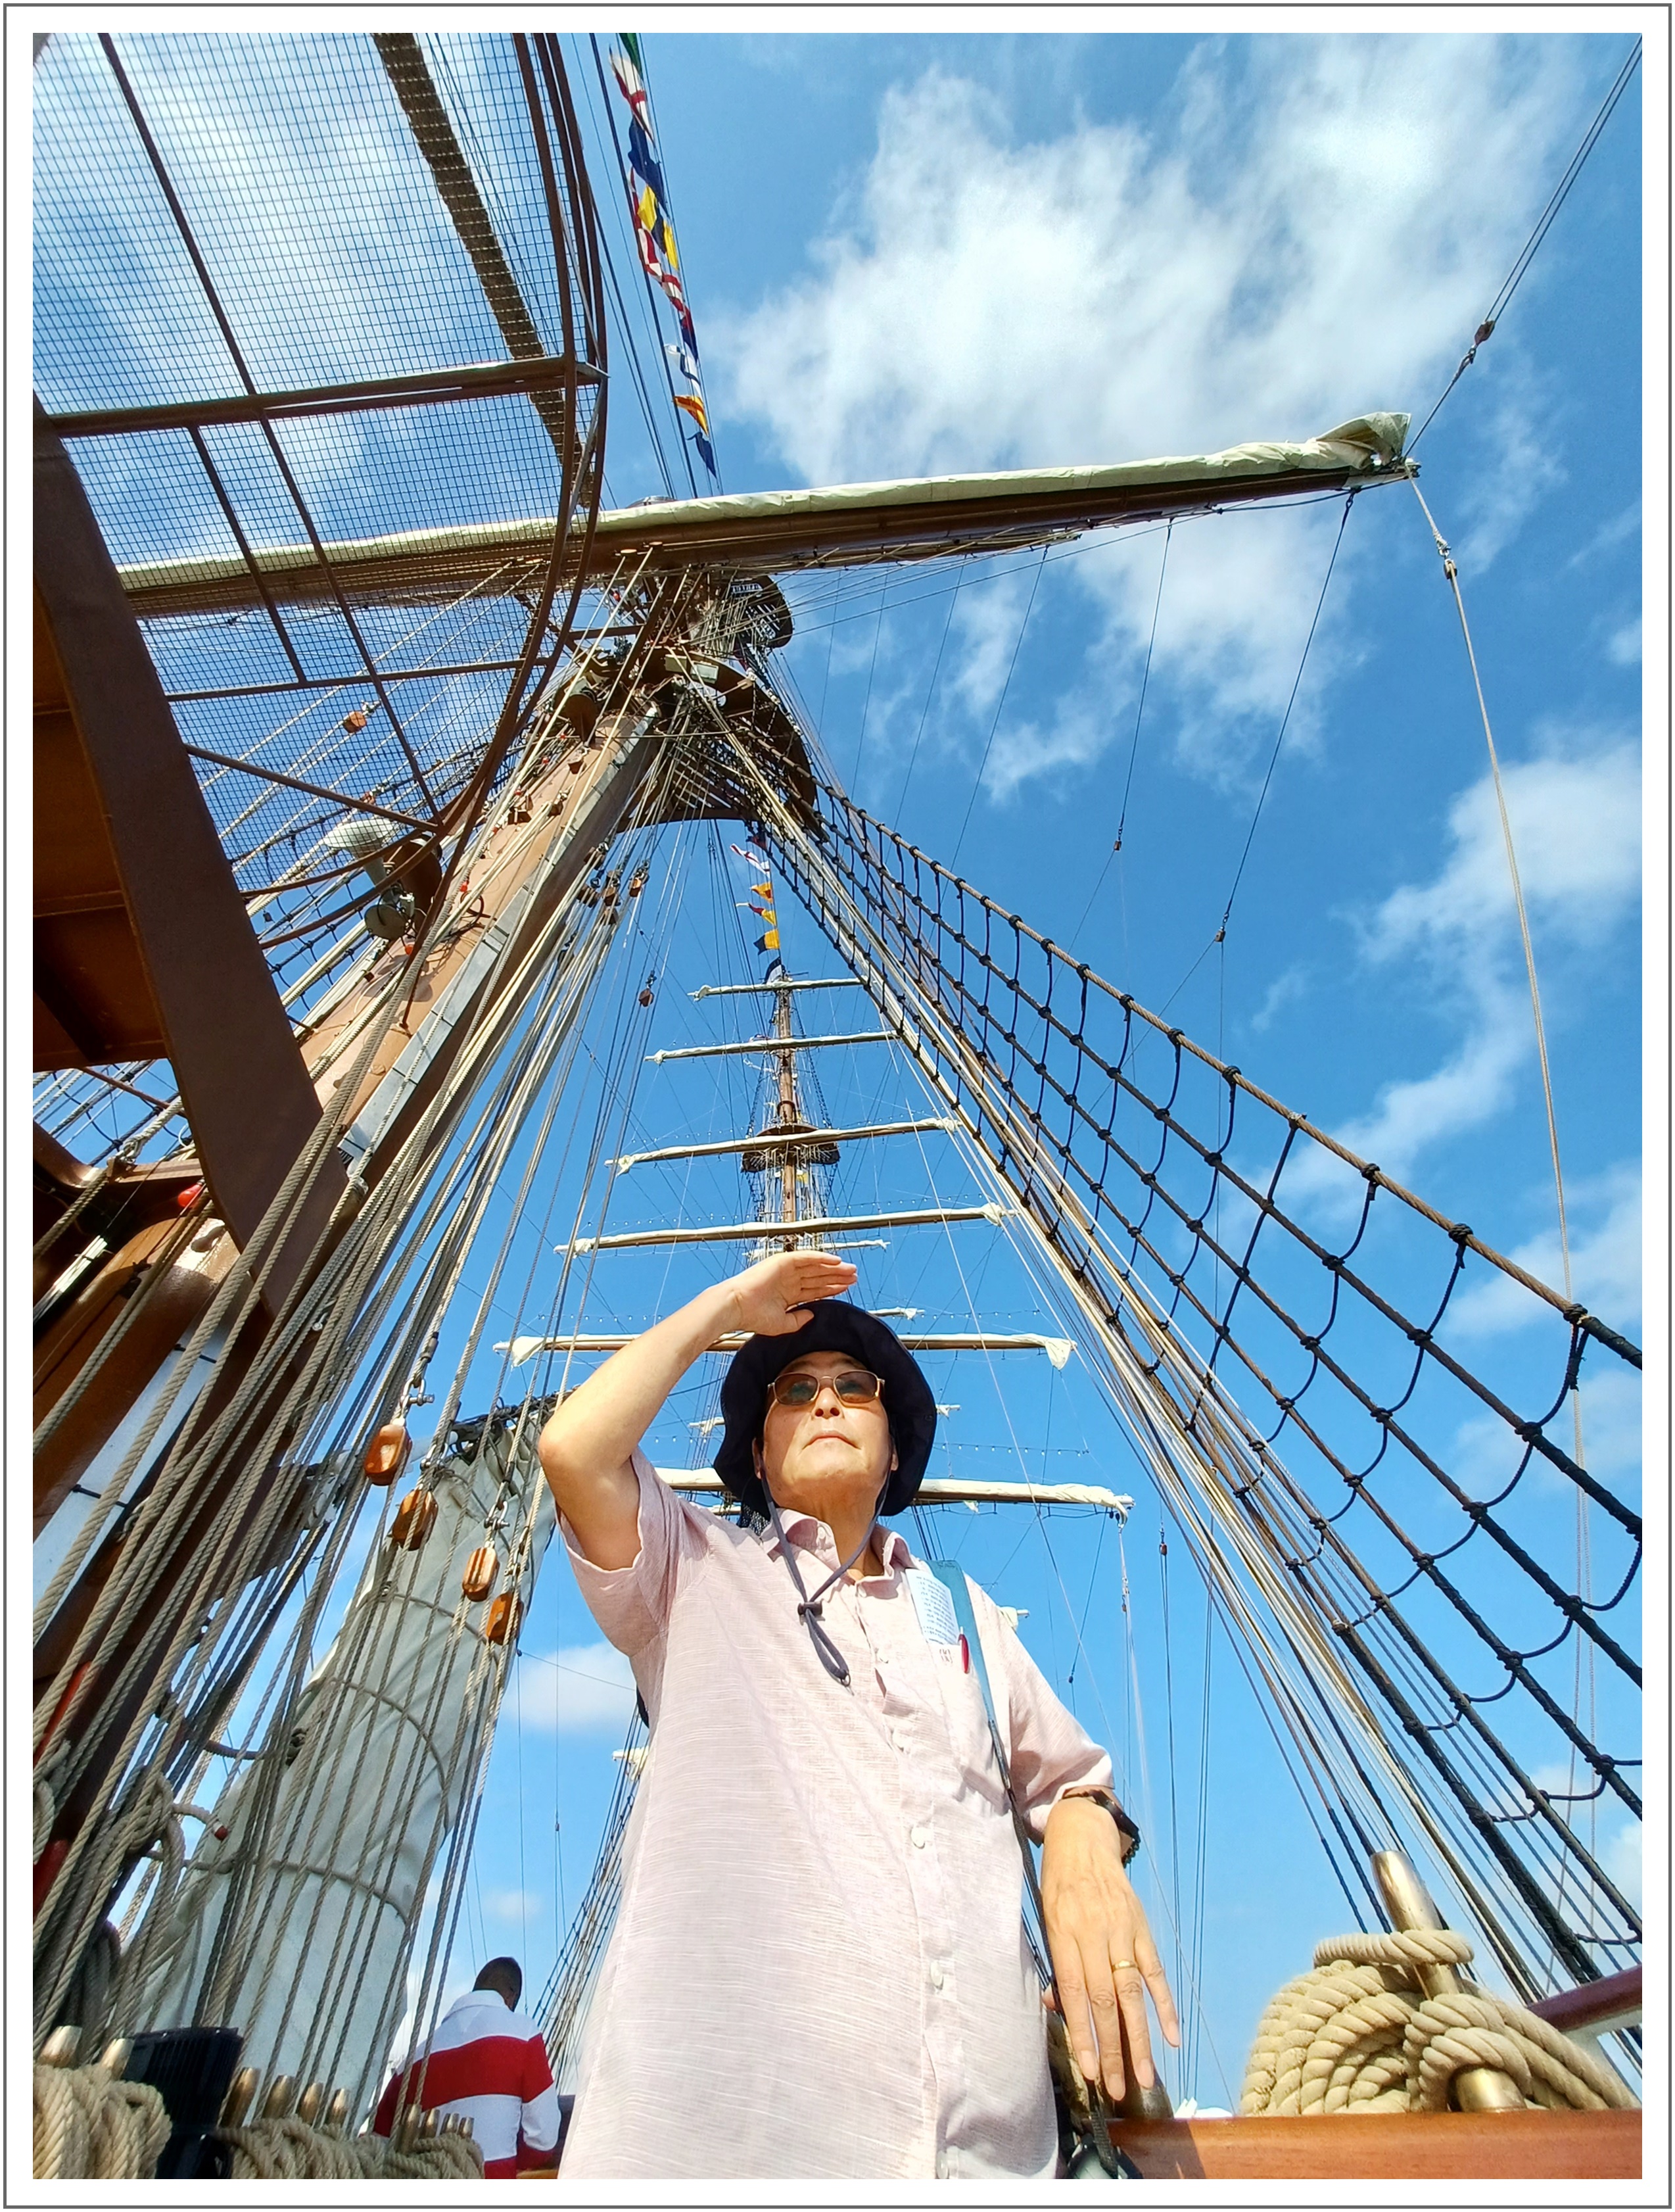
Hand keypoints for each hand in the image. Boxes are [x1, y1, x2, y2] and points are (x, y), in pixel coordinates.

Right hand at [721, 1250, 857, 1336]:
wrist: (737, 1308)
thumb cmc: (752, 1316)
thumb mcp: (782, 1324)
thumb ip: (799, 1320)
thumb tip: (812, 1315)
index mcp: (788, 1294)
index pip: (815, 1290)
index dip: (831, 1288)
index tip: (846, 1288)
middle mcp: (788, 1280)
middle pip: (818, 1277)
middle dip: (837, 1277)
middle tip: (854, 1276)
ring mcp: (786, 1269)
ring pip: (815, 1266)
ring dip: (833, 1267)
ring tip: (850, 1269)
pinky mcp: (782, 1261)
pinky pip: (806, 1257)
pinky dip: (821, 1257)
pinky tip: (836, 1261)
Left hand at [1040, 1795, 1178, 2101]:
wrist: (1082, 1840)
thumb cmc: (1057, 1887)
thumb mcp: (1046, 1919)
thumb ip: (1058, 1964)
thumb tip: (1061, 2007)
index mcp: (1065, 1934)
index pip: (1076, 1993)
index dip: (1083, 2035)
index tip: (1090, 2071)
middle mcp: (1096, 1934)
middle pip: (1106, 2000)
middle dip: (1113, 2049)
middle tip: (1118, 2089)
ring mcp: (1123, 1931)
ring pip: (1133, 1992)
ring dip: (1140, 2038)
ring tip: (1144, 2077)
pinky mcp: (1142, 1928)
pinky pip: (1155, 1971)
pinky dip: (1165, 2004)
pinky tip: (1171, 2036)